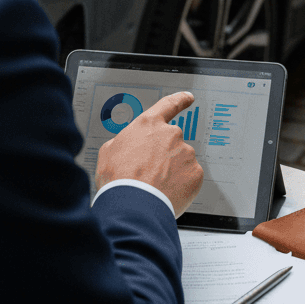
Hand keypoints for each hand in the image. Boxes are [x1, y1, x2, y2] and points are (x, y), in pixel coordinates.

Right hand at [95, 91, 204, 216]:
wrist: (133, 206)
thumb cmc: (118, 180)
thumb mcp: (109, 152)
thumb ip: (124, 142)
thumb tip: (127, 146)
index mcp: (149, 125)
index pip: (168, 105)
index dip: (180, 100)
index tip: (188, 97)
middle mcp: (171, 134)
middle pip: (173, 142)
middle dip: (166, 155)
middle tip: (151, 173)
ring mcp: (185, 153)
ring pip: (182, 161)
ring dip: (173, 171)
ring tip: (156, 187)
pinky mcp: (195, 172)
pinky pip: (190, 177)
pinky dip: (182, 185)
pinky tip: (167, 193)